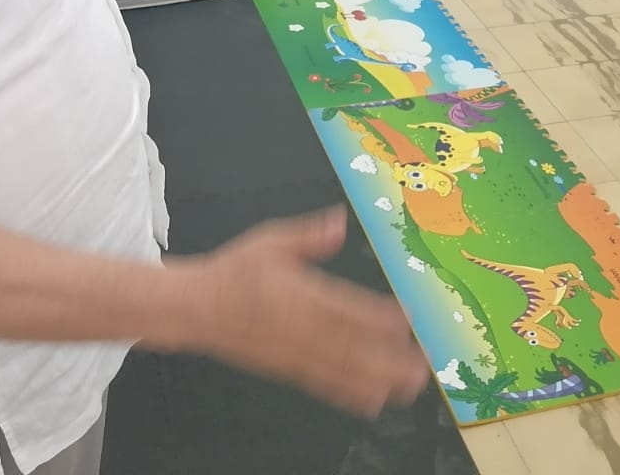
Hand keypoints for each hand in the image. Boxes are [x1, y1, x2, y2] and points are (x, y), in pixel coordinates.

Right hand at [183, 205, 429, 417]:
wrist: (195, 309)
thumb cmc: (234, 272)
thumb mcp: (271, 240)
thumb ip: (309, 235)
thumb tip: (339, 221)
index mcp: (300, 293)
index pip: (347, 307)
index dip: (379, 317)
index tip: (408, 320)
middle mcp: (301, 328)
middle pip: (352, 346)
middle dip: (390, 358)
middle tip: (423, 365)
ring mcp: (295, 353)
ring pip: (342, 371)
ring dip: (378, 379)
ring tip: (410, 386)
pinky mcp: (287, 369)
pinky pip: (323, 383)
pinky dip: (349, 393)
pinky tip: (374, 399)